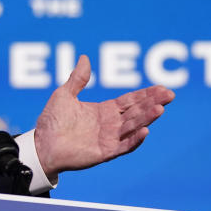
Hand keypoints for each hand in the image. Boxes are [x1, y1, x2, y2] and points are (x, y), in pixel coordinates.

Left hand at [33, 55, 173, 177]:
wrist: (41, 145)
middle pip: (136, 112)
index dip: (145, 94)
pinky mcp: (104, 152)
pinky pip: (123, 146)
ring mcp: (109, 139)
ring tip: (160, 108)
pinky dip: (134, 139)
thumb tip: (85, 57)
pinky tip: (145, 130)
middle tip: (170, 94)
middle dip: (152, 103)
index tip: (162, 87)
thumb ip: (77, 79)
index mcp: (103, 111)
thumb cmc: (51, 121)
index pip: (129, 101)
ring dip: (147, 118)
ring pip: (133, 127)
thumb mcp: (64, 95)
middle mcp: (110, 125)